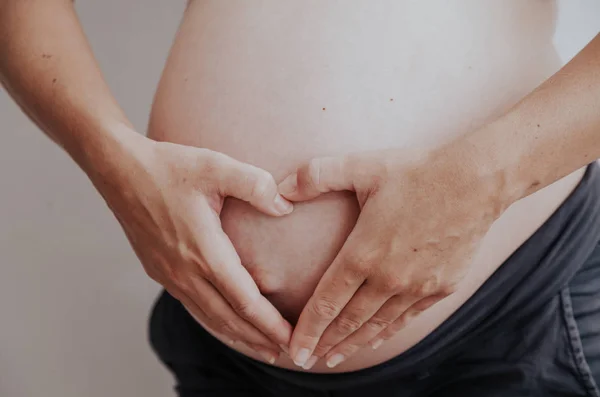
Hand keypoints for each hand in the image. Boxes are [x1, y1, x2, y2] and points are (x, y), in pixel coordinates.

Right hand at [92, 131, 293, 363]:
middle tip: (284, 353)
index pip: (244, 300)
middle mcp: (185, 271)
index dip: (269, 323)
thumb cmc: (168, 167)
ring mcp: (170, 275)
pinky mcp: (160, 271)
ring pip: (208, 318)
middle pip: (228, 319)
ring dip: (236, 336)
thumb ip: (256, 185)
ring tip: (260, 348)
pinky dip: (214, 322)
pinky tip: (224, 323)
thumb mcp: (216, 166)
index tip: (291, 337)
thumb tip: (285, 208)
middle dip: (258, 339)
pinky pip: (192, 306)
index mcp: (204, 251)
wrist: (119, 169)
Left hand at [278, 146, 511, 368]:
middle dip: (325, 344)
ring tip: (334, 359)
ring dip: (353, 345)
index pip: (327, 303)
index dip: (308, 330)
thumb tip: (279, 189)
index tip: (294, 351)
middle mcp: (388, 278)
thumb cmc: (416, 171)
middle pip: (349, 322)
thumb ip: (316, 175)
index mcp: (364, 252)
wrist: (476, 181)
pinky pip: (408, 318)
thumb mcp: (361, 166)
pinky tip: (375, 340)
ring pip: (377, 326)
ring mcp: (417, 287)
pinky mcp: (441, 287)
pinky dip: (387, 333)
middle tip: (306, 361)